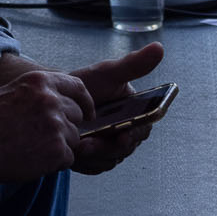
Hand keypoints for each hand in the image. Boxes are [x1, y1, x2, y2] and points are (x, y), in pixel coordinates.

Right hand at [0, 67, 92, 185]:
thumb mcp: (13, 90)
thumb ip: (40, 91)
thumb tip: (61, 96)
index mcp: (41, 81)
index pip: (78, 87)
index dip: (85, 102)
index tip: (87, 113)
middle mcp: (52, 100)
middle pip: (77, 114)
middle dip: (67, 127)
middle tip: (45, 137)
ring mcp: (56, 125)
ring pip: (74, 137)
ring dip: (60, 146)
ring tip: (34, 149)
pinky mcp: (56, 150)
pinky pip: (68, 157)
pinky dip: (55, 162)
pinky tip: (34, 160)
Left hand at [69, 41, 163, 174]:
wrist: (57, 97)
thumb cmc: (86, 82)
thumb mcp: (109, 72)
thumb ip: (134, 64)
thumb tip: (159, 48)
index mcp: (136, 113)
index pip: (143, 128)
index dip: (135, 133)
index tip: (123, 133)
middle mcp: (127, 132)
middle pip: (126, 148)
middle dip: (109, 147)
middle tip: (91, 143)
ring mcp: (111, 147)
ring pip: (110, 160)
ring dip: (95, 156)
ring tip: (79, 145)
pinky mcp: (95, 159)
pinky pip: (95, 167)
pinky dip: (86, 163)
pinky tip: (75, 153)